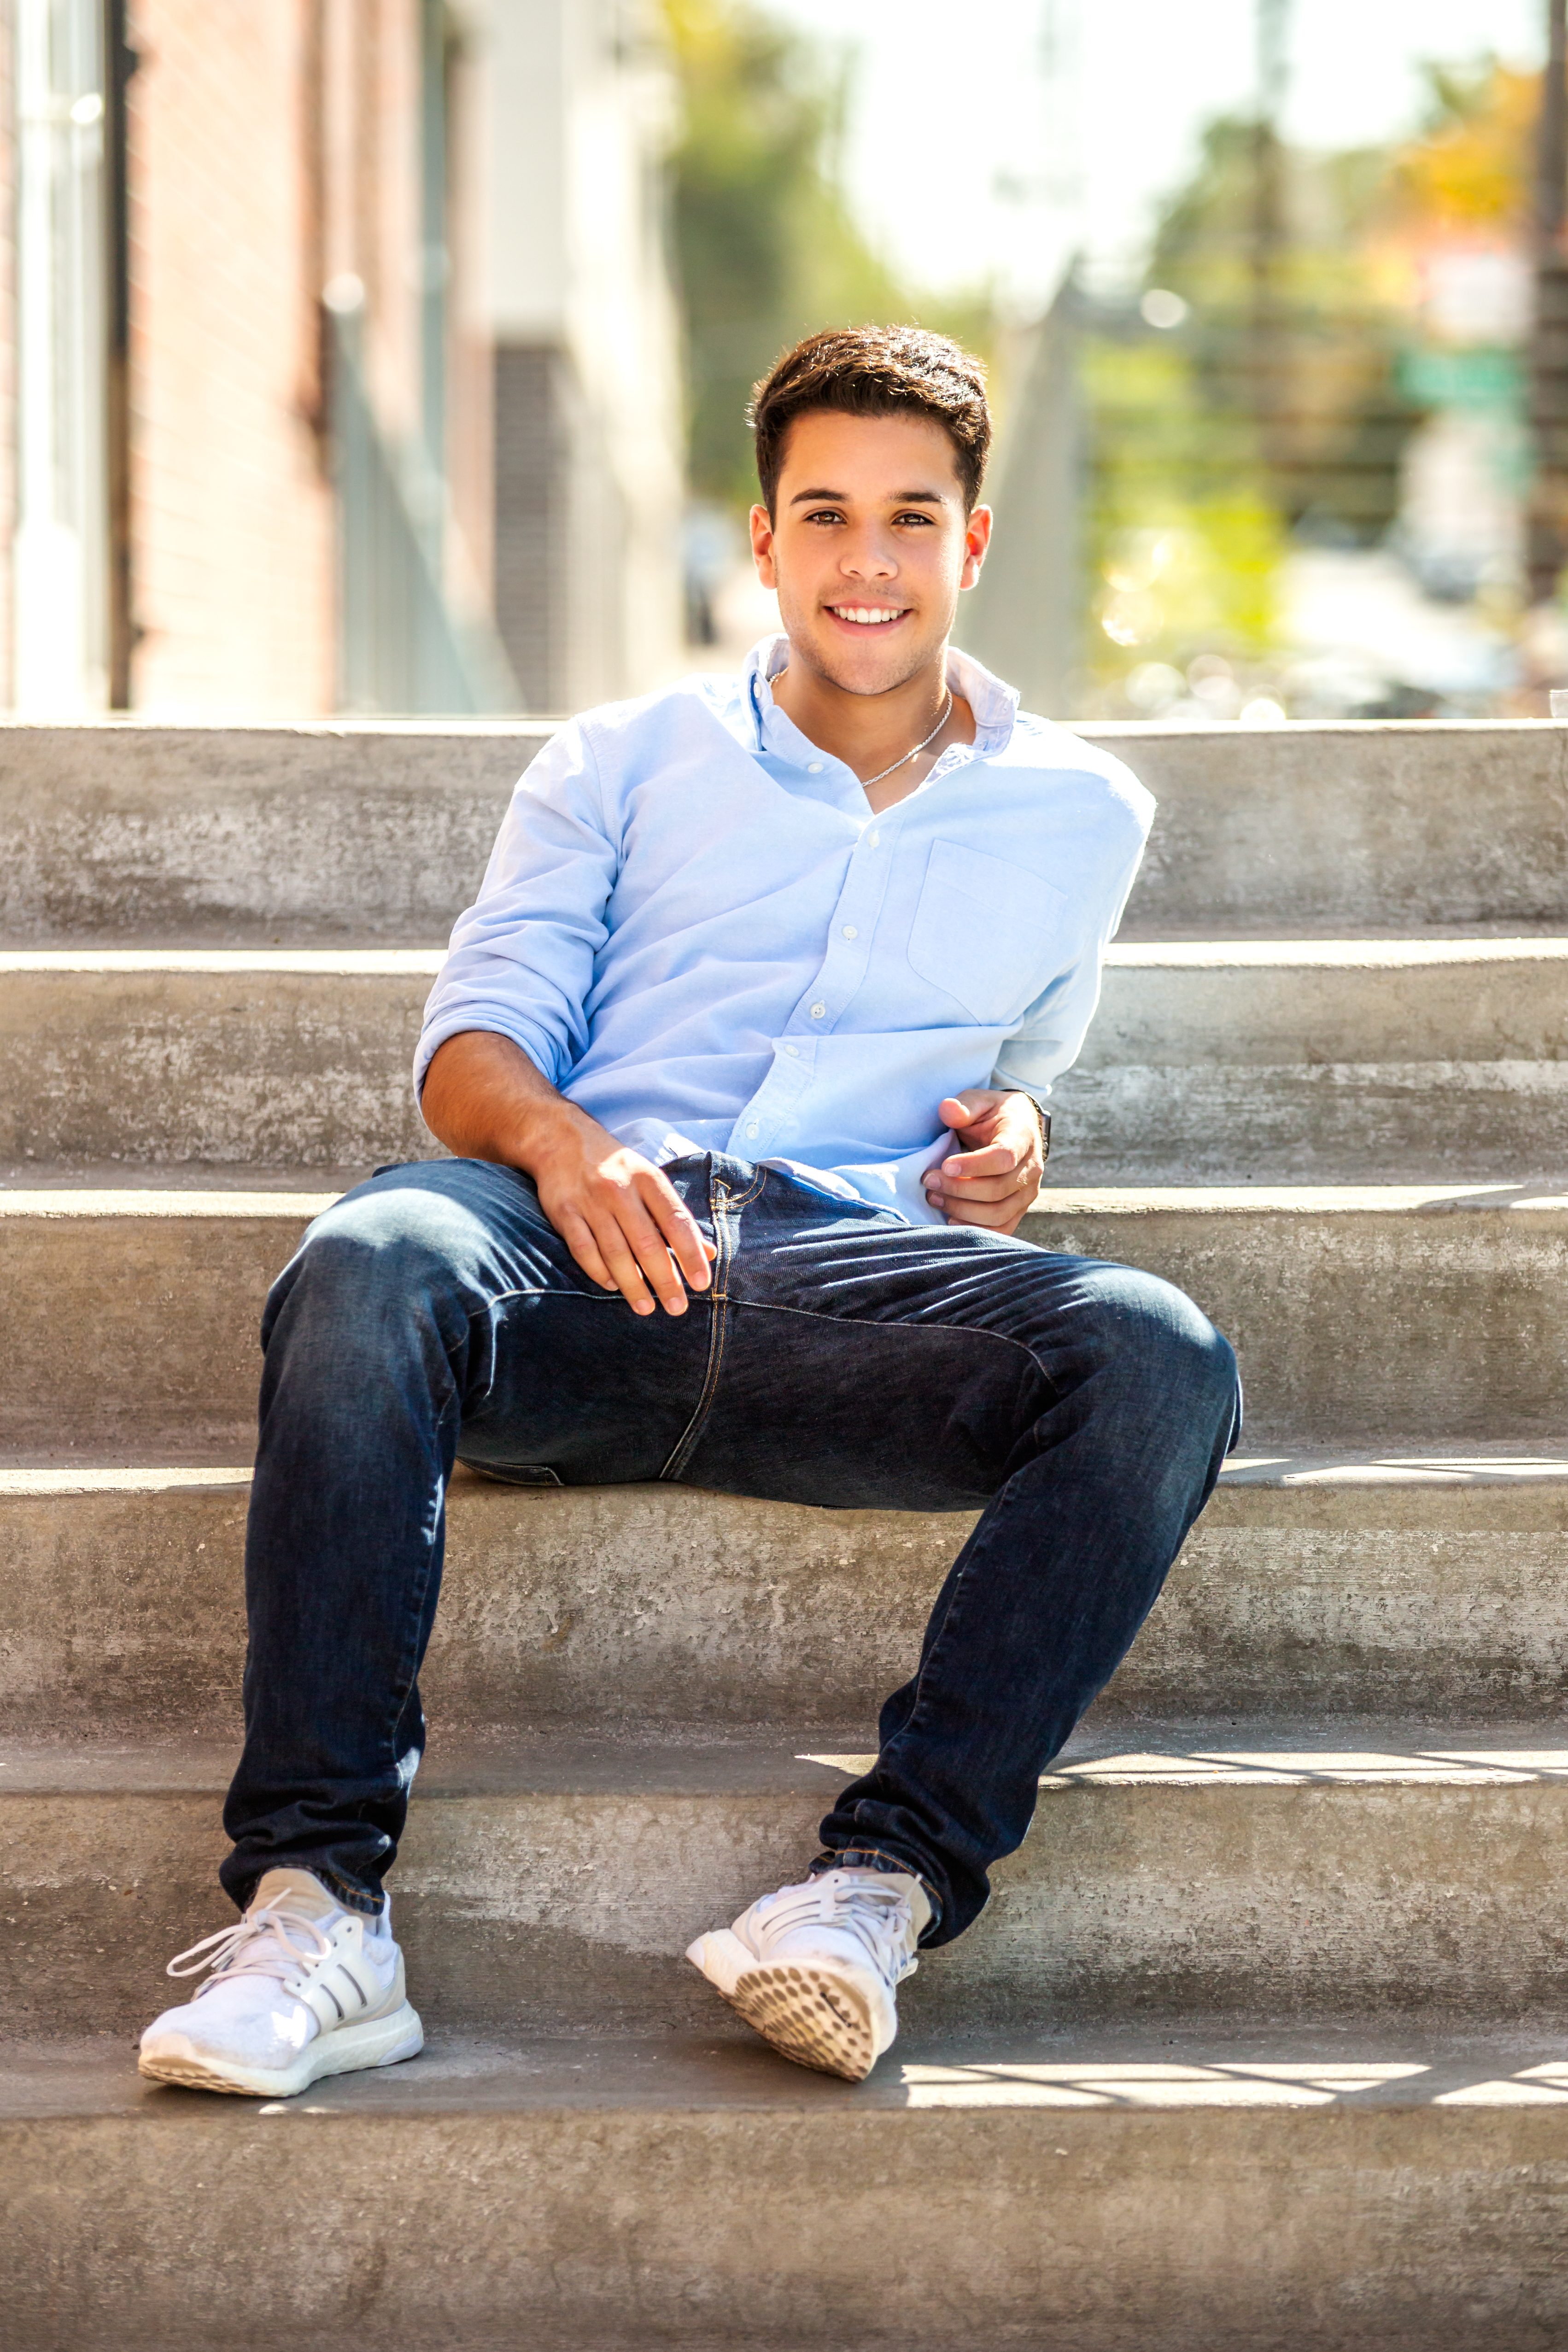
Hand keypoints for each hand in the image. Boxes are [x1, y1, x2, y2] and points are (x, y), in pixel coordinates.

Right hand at [419, 1031, 714, 1316]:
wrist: (561, 1138)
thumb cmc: (616, 1167)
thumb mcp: (650, 1181)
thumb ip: (675, 1218)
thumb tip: (708, 1253)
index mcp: (648, 1179)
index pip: (676, 1221)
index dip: (691, 1254)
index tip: (702, 1283)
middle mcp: (621, 1189)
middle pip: (647, 1243)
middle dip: (665, 1279)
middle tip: (678, 1308)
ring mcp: (591, 1201)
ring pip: (616, 1252)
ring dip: (633, 1285)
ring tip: (646, 1308)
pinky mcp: (564, 1211)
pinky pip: (583, 1250)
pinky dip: (599, 1272)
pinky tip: (612, 1286)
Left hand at [924, 1090, 1043, 1235]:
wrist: (1018, 1128)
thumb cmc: (993, 1114)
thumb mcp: (979, 1100)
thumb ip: (964, 1105)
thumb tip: (947, 1110)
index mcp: (1023, 1137)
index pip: (1003, 1157)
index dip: (973, 1165)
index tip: (945, 1166)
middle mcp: (1032, 1168)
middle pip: (997, 1189)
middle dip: (958, 1189)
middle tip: (929, 1181)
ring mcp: (1028, 1192)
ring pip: (997, 1213)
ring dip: (962, 1209)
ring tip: (934, 1197)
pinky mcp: (1020, 1208)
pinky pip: (1001, 1228)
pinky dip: (975, 1228)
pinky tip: (950, 1219)